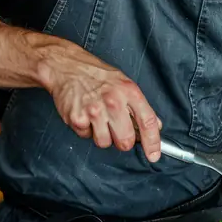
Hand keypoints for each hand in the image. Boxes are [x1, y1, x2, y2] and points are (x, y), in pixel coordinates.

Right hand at [40, 39, 161, 161]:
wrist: (66, 66)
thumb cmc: (95, 74)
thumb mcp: (123, 82)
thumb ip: (139, 105)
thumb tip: (155, 124)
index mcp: (128, 91)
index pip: (147, 121)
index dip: (152, 142)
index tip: (154, 154)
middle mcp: (113, 101)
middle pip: (125, 140)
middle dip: (122, 140)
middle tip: (116, 129)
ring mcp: (94, 111)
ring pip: (105, 143)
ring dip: (102, 135)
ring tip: (97, 117)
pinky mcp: (77, 118)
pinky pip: (86, 136)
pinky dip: (86, 129)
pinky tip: (84, 113)